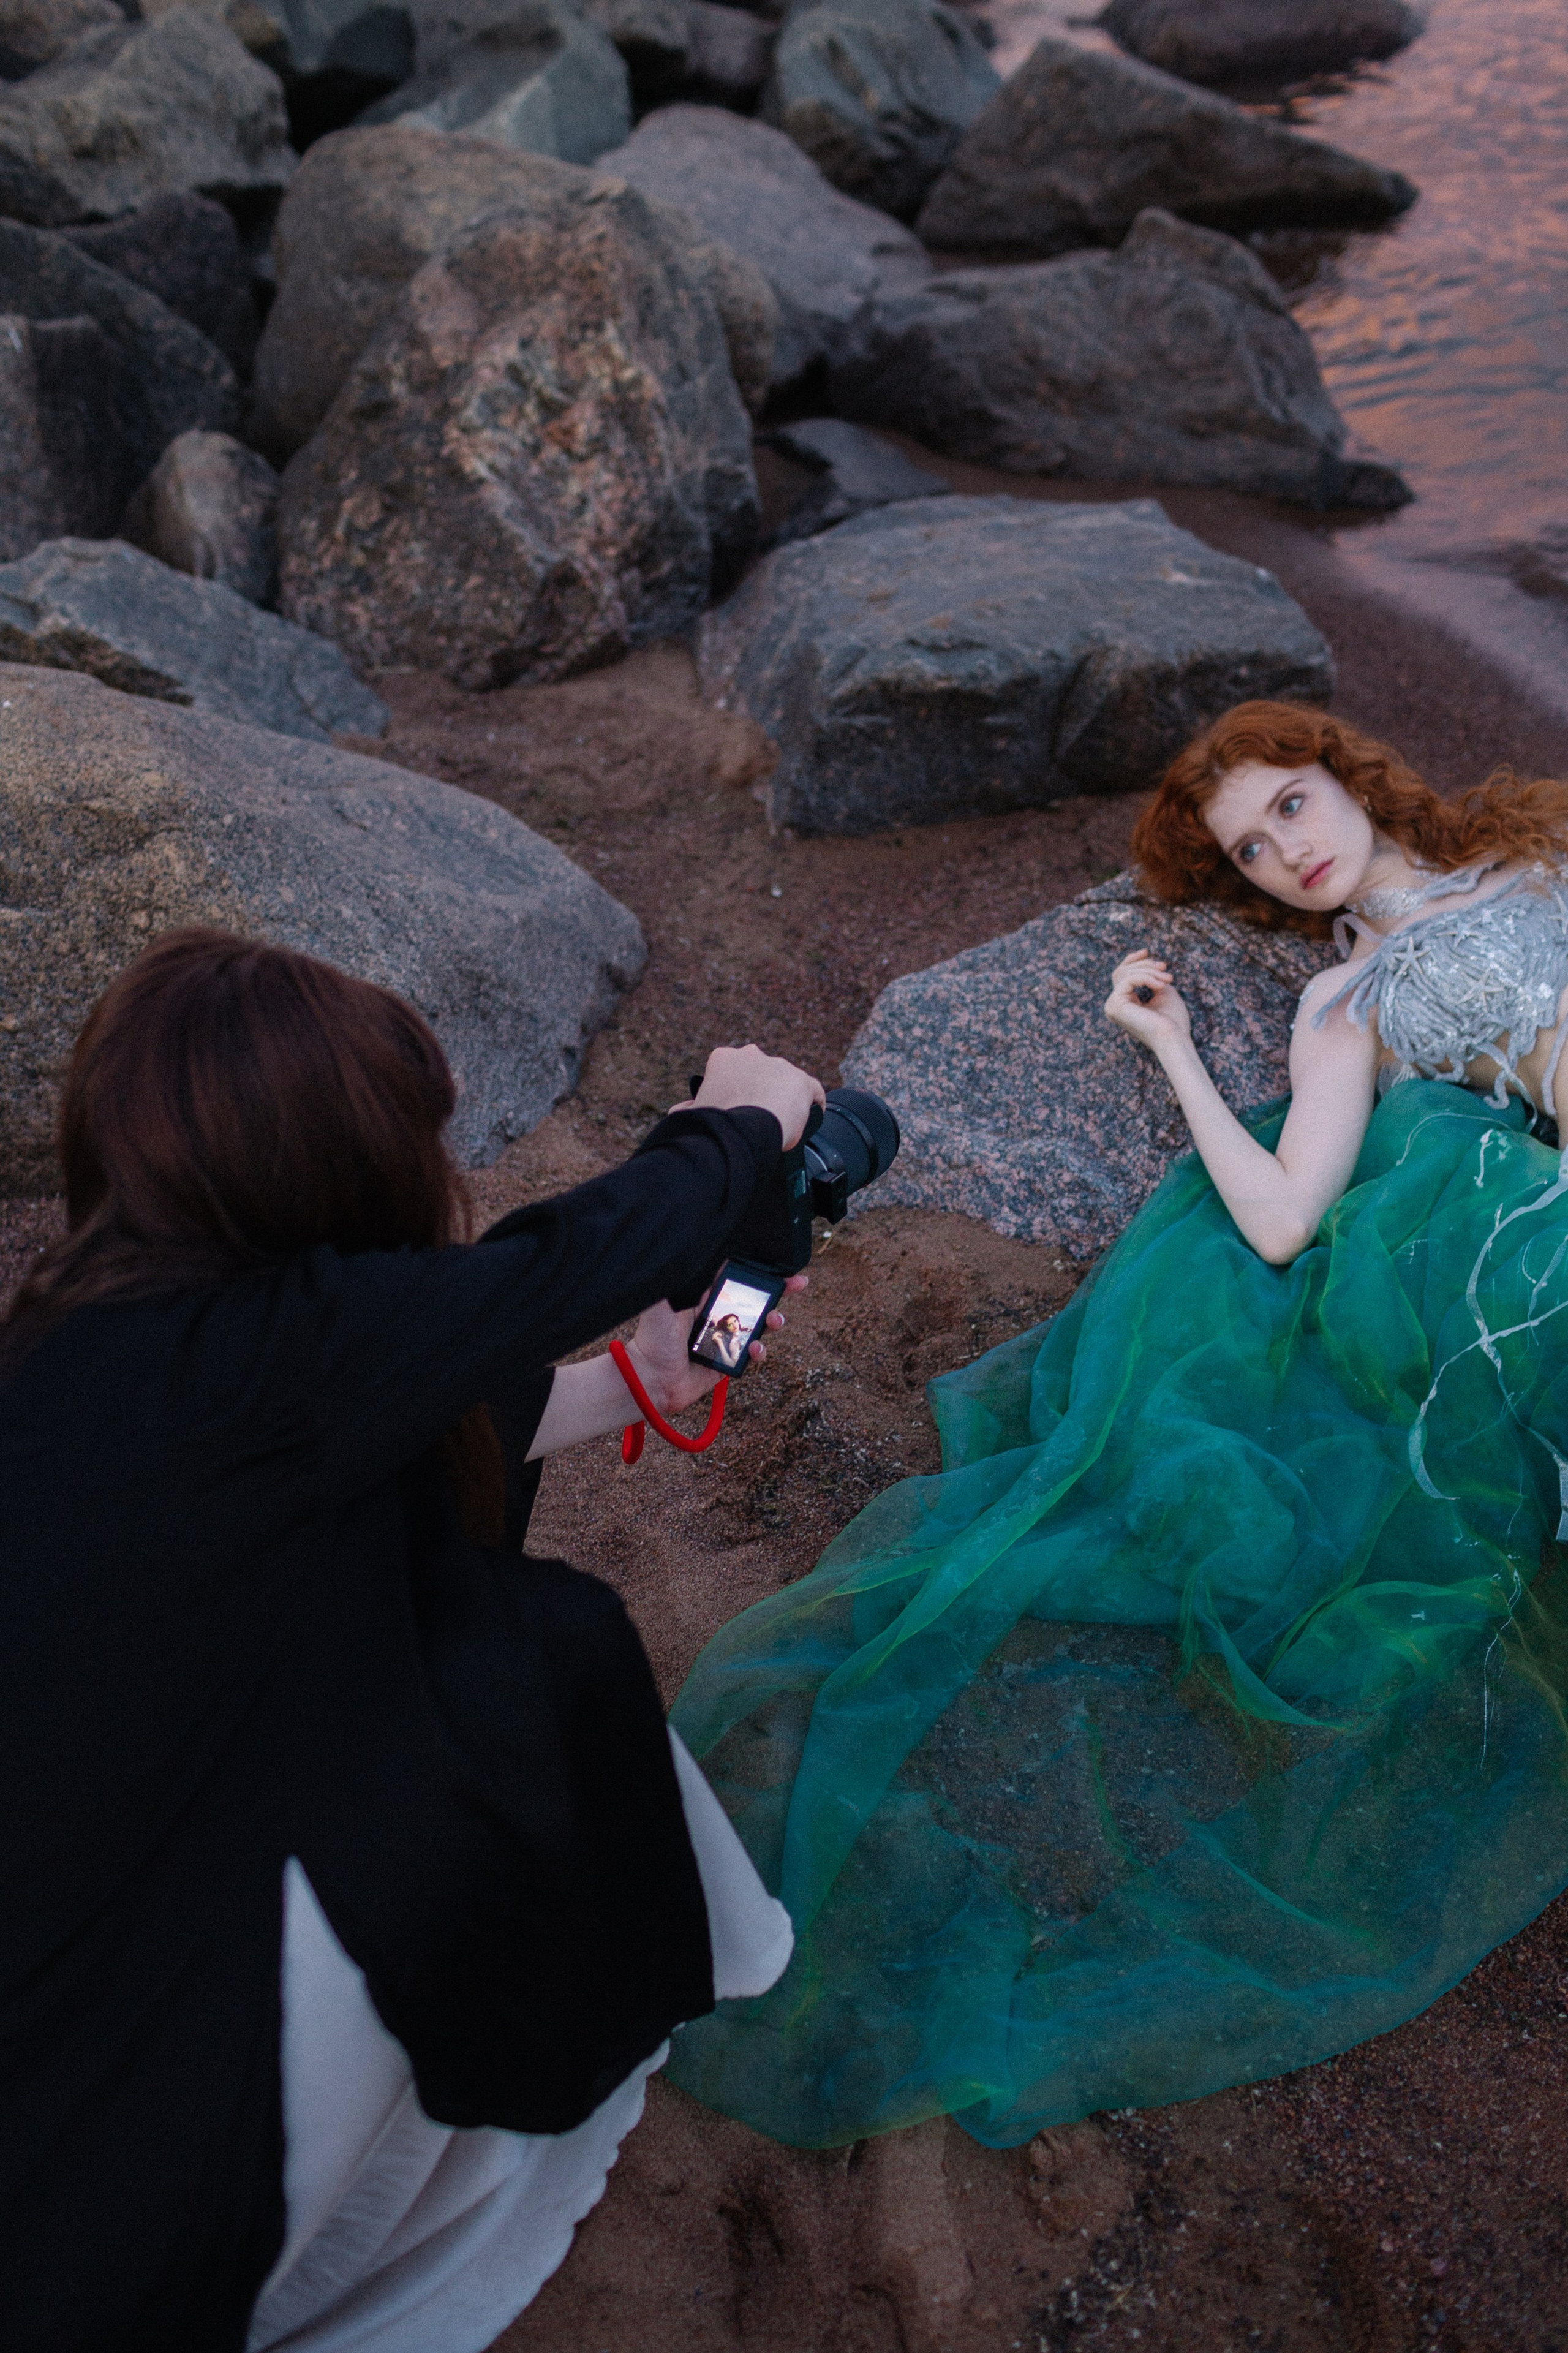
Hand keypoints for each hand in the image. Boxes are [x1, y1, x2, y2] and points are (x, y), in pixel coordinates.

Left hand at [620, 1277, 809, 1417]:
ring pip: (760, 1325)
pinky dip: (760, 1350)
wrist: (651, 1378)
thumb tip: (692, 1245)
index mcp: (704, 1297)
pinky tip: (756, 1349)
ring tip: (775, 1320)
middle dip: (779, 1290)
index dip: (759, 1270)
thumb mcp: (664, 1300)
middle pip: (755, 1298)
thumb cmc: (653, 1338)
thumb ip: (678, 1275)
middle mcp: (718, 1315)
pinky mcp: (730, 1361)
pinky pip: (753, 1354)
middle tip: (799, 1283)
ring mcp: (726, 1338)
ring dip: (774, 1319)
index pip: (737, 1278)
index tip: (778, 1264)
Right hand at [670, 1044, 825, 1150]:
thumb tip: (677, 1112)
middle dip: (763, 1092)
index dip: (738, 1091)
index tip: (740, 1108)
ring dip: (786, 1098)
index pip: (736, 1071)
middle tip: (759, 1117)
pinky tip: (810, 1118)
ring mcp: (779, 1066)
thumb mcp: (696, 1111)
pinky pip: (812, 1092)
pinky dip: (813, 1105)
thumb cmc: (714, 1122)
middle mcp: (752, 1055)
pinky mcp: (802, 1081)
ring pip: (786, 1082)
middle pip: (763, 1074)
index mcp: (723, 1058)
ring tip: (782, 1123)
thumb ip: (691, 1107)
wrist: (741, 1130)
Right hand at [1104, 949, 1192, 1050]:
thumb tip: (1142, 963)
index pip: (1121, 976)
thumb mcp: (1162, 990)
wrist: (1173, 1037)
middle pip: (1123, 972)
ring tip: (1168, 979)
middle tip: (1165, 968)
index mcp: (1124, 1004)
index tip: (1146, 951)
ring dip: (1150, 971)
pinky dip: (1147, 978)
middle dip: (1145, 965)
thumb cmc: (1173, 1019)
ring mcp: (1112, 1006)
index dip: (1132, 960)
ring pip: (1126, 974)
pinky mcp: (1115, 1005)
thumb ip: (1150, 978)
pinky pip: (1128, 980)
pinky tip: (1161, 985)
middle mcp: (1114, 1006)